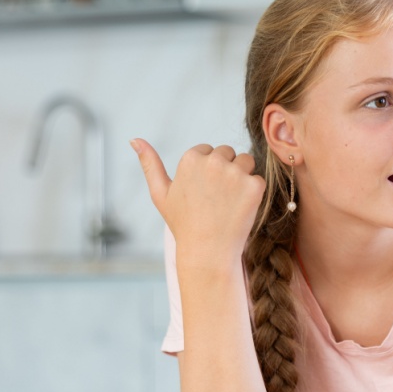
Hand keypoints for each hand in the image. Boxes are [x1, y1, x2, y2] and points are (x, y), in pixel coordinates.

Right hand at [131, 139, 264, 266]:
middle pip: (229, 153)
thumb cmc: (183, 224)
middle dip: (226, 170)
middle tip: (217, 198)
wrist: (207, 252)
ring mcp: (235, 173)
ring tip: (230, 202)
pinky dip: (254, 193)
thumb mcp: (161, 194)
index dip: (207, 172)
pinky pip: (258, 179)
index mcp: (191, 158)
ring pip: (247, 161)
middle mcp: (214, 161)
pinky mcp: (253, 185)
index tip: (203, 192)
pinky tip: (241, 209)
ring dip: (242, 177)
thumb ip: (149, 164)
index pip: (208, 150)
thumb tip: (134, 139)